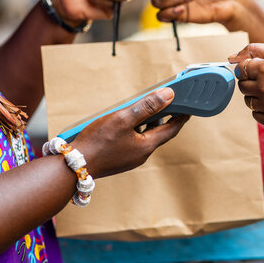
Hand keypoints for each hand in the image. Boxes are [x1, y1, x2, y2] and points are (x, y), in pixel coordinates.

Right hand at [71, 88, 188, 178]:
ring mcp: (130, 158)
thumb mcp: (123, 118)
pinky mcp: (120, 159)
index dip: (181, 116)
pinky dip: (136, 130)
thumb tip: (169, 95)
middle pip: (159, 133)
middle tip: (170, 102)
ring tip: (148, 107)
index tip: (189, 107)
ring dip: (149, 123)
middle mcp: (141, 154)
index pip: (172, 129)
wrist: (74, 167)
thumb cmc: (97, 142)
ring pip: (145, 137)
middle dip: (165, 117)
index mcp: (147, 146)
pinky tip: (127, 122)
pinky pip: (134, 141)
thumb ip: (147, 106)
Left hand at [228, 43, 263, 128]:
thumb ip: (256, 49)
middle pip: (241, 86)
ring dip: (256, 96)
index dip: (249, 68)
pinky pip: (256, 115)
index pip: (240, 69)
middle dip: (251, 81)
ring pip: (248, 101)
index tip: (260, 68)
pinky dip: (263, 109)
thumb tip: (230, 57)